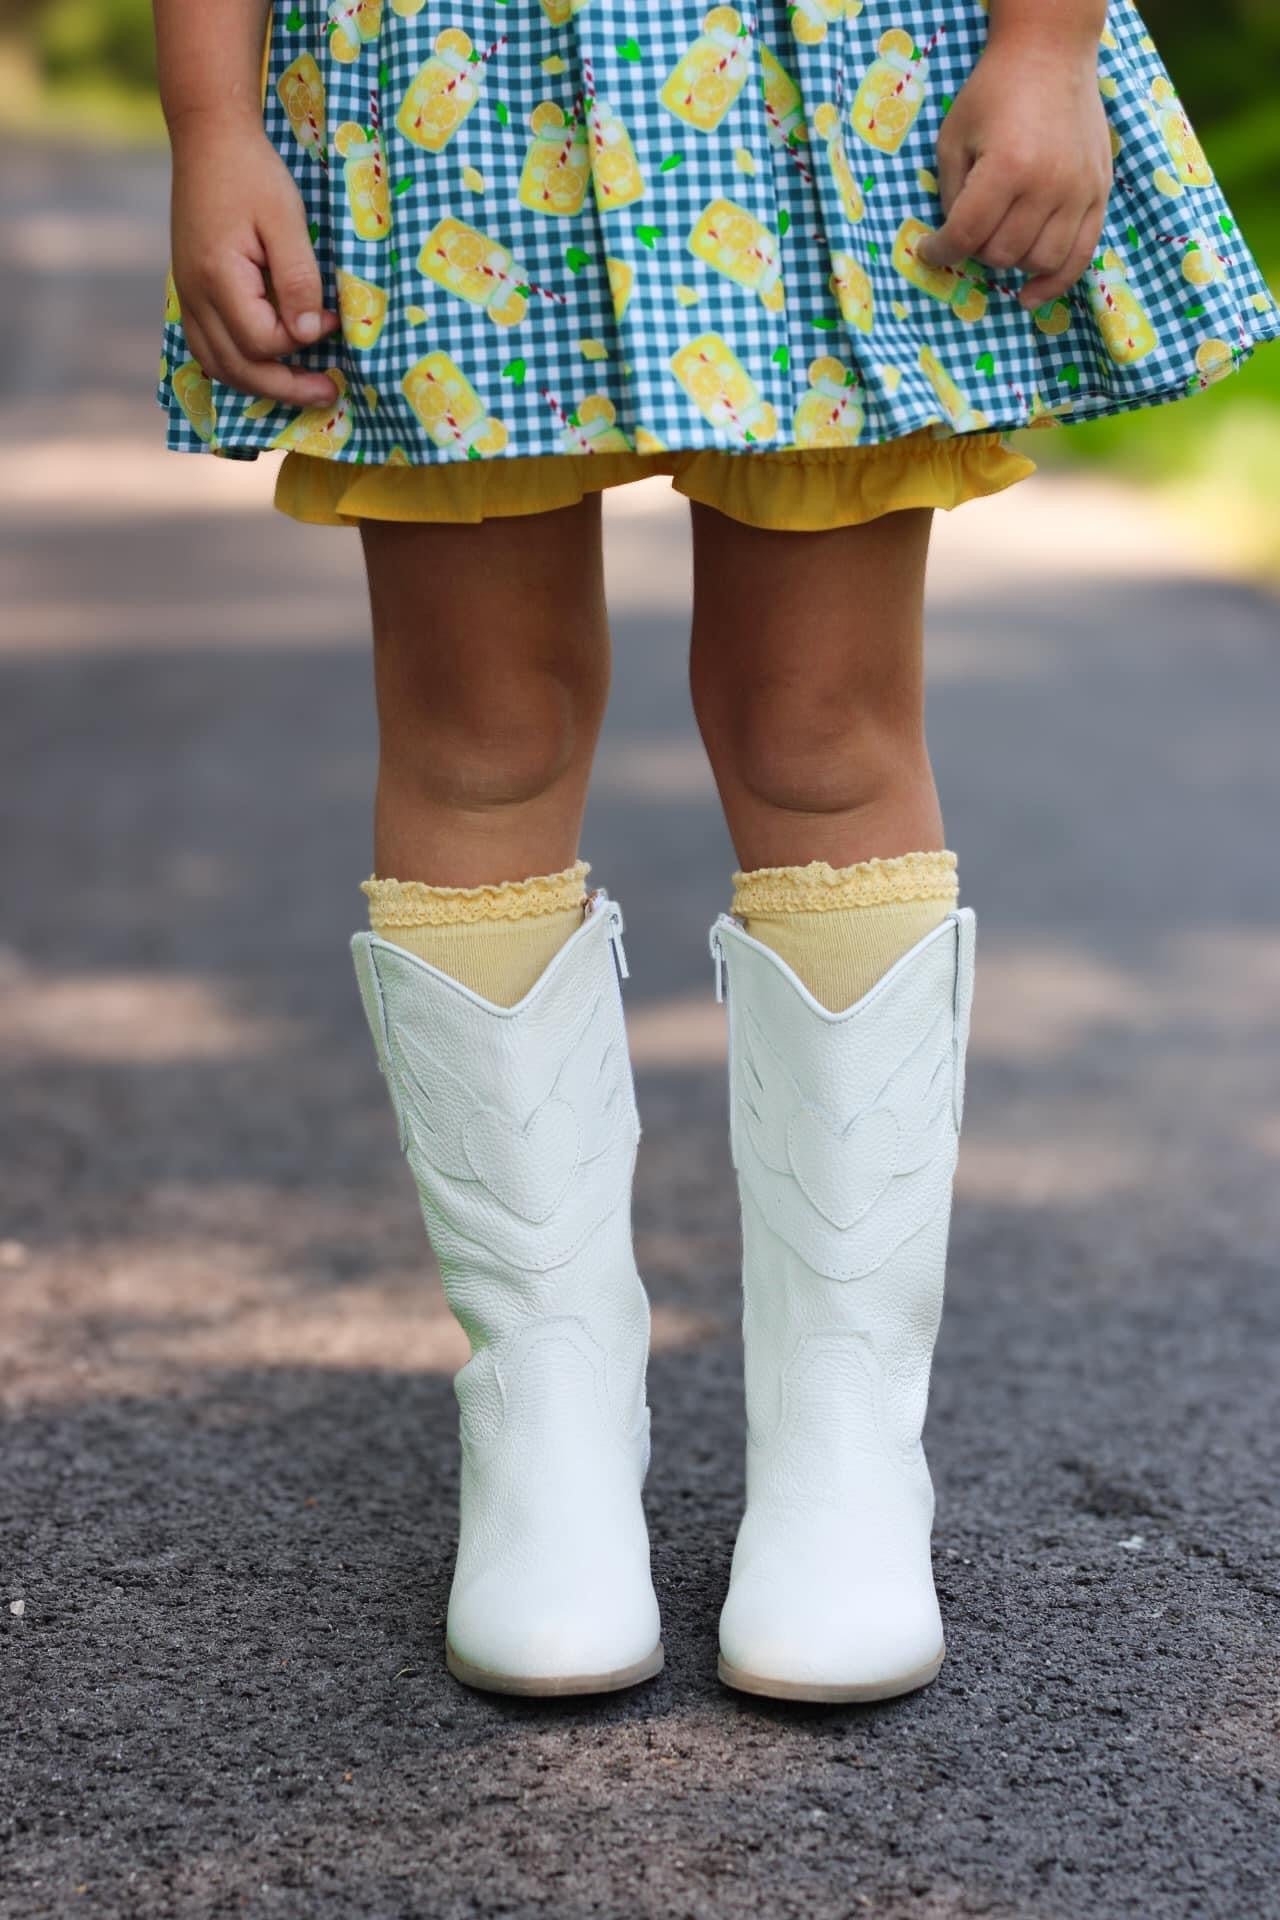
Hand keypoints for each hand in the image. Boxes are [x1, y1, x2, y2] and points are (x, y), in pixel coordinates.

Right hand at [169, 116, 341, 405]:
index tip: (334, 321)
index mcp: (218, 278)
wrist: (209, 140)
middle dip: (286, 387)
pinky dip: (238, 365)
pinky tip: (267, 365)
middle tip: (329, 392)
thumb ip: (297, 279)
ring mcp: (187, 297)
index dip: (302, 342)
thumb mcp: (285, 220)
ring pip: (219, 366)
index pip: (262, 342)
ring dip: (260, 384)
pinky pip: (209, 347)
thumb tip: (308, 334)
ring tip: (301, 387)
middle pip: (238, 368)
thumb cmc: (252, 174)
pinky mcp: (190, 292)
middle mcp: (195, 296)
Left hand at [915, 32, 1112, 308]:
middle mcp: (1048, 185)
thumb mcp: (954, 137)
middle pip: (1002, 253)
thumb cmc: (994, 92)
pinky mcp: (1099, 194)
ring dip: (1011, 262)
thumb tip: (952, 242)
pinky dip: (1054, 282)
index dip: (939, 251)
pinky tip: (1030, 296)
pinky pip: (1080, 257)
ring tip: (998, 243)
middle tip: (970, 231)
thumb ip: (951, 194)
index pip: (966, 235)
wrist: (1051, 54)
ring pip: (1039, 261)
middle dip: (976, 250)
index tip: (929, 251)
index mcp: (1007, 167)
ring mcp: (1078, 192)